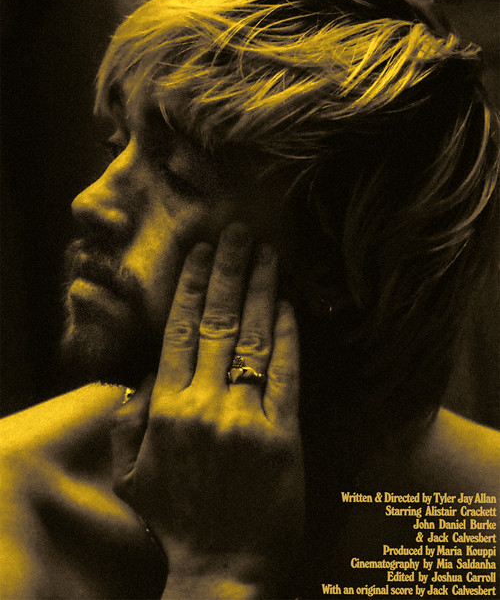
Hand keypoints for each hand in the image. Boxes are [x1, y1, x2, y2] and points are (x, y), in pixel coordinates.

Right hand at [112, 223, 303, 598]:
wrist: (224, 568)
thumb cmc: (176, 521)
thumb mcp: (131, 473)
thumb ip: (130, 419)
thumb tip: (148, 373)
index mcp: (165, 409)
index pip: (179, 331)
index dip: (192, 288)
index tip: (202, 254)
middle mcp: (203, 404)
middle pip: (218, 323)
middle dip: (229, 272)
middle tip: (238, 234)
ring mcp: (245, 417)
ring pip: (253, 338)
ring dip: (261, 290)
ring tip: (268, 254)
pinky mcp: (282, 433)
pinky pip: (285, 371)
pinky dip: (289, 333)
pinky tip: (290, 303)